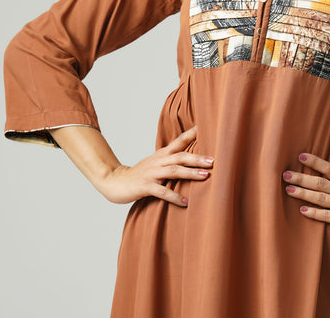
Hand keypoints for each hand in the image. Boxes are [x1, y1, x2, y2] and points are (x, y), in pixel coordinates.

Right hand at [98, 125, 213, 205]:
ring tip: (205, 176)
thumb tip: (195, 158)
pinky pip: (162, 192)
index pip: (180, 140)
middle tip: (213, 160)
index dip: (193, 133)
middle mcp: (159, 161)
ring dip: (191, 173)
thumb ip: (173, 159)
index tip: (207, 126)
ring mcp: (152, 173)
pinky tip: (185, 202)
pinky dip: (174, 197)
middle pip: (181, 156)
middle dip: (198, 158)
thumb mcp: (158, 162)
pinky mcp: (145, 186)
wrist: (115, 181)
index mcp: (163, 154)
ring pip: (174, 171)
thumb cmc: (141, 173)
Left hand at [282, 153, 329, 240]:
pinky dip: (313, 213)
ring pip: (320, 197)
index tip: (301, 157)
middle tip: (286, 174)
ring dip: (303, 193)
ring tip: (288, 189)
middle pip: (320, 182)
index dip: (315, 162)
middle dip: (301, 178)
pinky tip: (302, 210)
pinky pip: (326, 216)